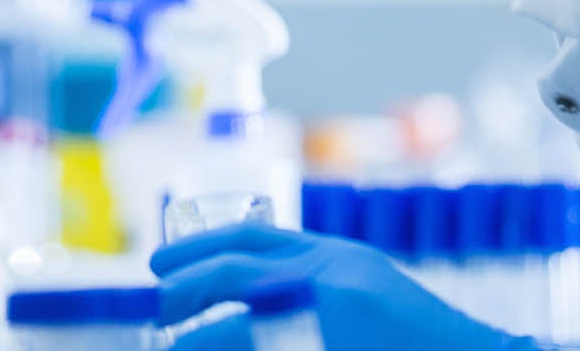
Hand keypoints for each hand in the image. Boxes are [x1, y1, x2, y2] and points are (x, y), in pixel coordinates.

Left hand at [151, 225, 537, 349]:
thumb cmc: (420, 338)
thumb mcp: (366, 294)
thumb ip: (320, 287)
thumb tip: (249, 304)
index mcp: (336, 260)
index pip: (253, 240)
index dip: (200, 247)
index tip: (162, 262)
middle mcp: (330, 276)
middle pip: (232, 271)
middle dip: (185, 283)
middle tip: (158, 300)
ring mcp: (330, 315)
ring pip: (236, 323)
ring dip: (198, 335)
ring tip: (172, 342)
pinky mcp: (328, 345)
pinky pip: (265, 348)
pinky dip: (228, 348)